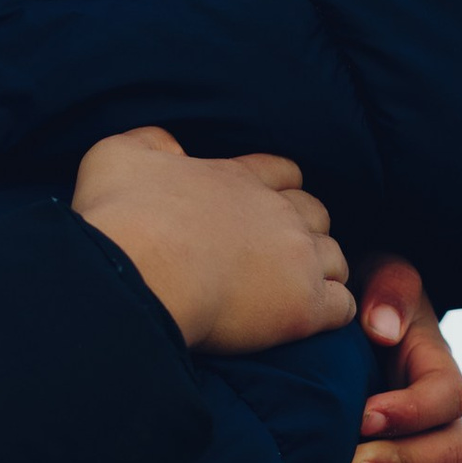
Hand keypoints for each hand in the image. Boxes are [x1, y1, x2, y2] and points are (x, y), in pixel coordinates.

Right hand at [74, 126, 351, 356]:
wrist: (139, 272)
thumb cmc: (122, 215)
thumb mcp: (119, 155)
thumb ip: (150, 142)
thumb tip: (169, 147)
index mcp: (237, 178)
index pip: (282, 173)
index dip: (278, 188)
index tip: (260, 207)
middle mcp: (276, 212)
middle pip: (317, 212)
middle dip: (304, 229)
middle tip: (276, 254)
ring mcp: (296, 258)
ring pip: (335, 257)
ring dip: (320, 270)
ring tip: (293, 290)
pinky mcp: (304, 306)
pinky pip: (342, 305)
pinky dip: (331, 310)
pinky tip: (308, 320)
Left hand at [347, 257, 461, 462]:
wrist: (346, 336)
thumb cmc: (360, 301)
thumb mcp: (376, 274)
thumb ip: (388, 290)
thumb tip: (382, 328)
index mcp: (438, 367)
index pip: (448, 396)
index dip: (412, 411)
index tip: (362, 416)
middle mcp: (446, 418)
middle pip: (454, 454)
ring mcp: (436, 455)